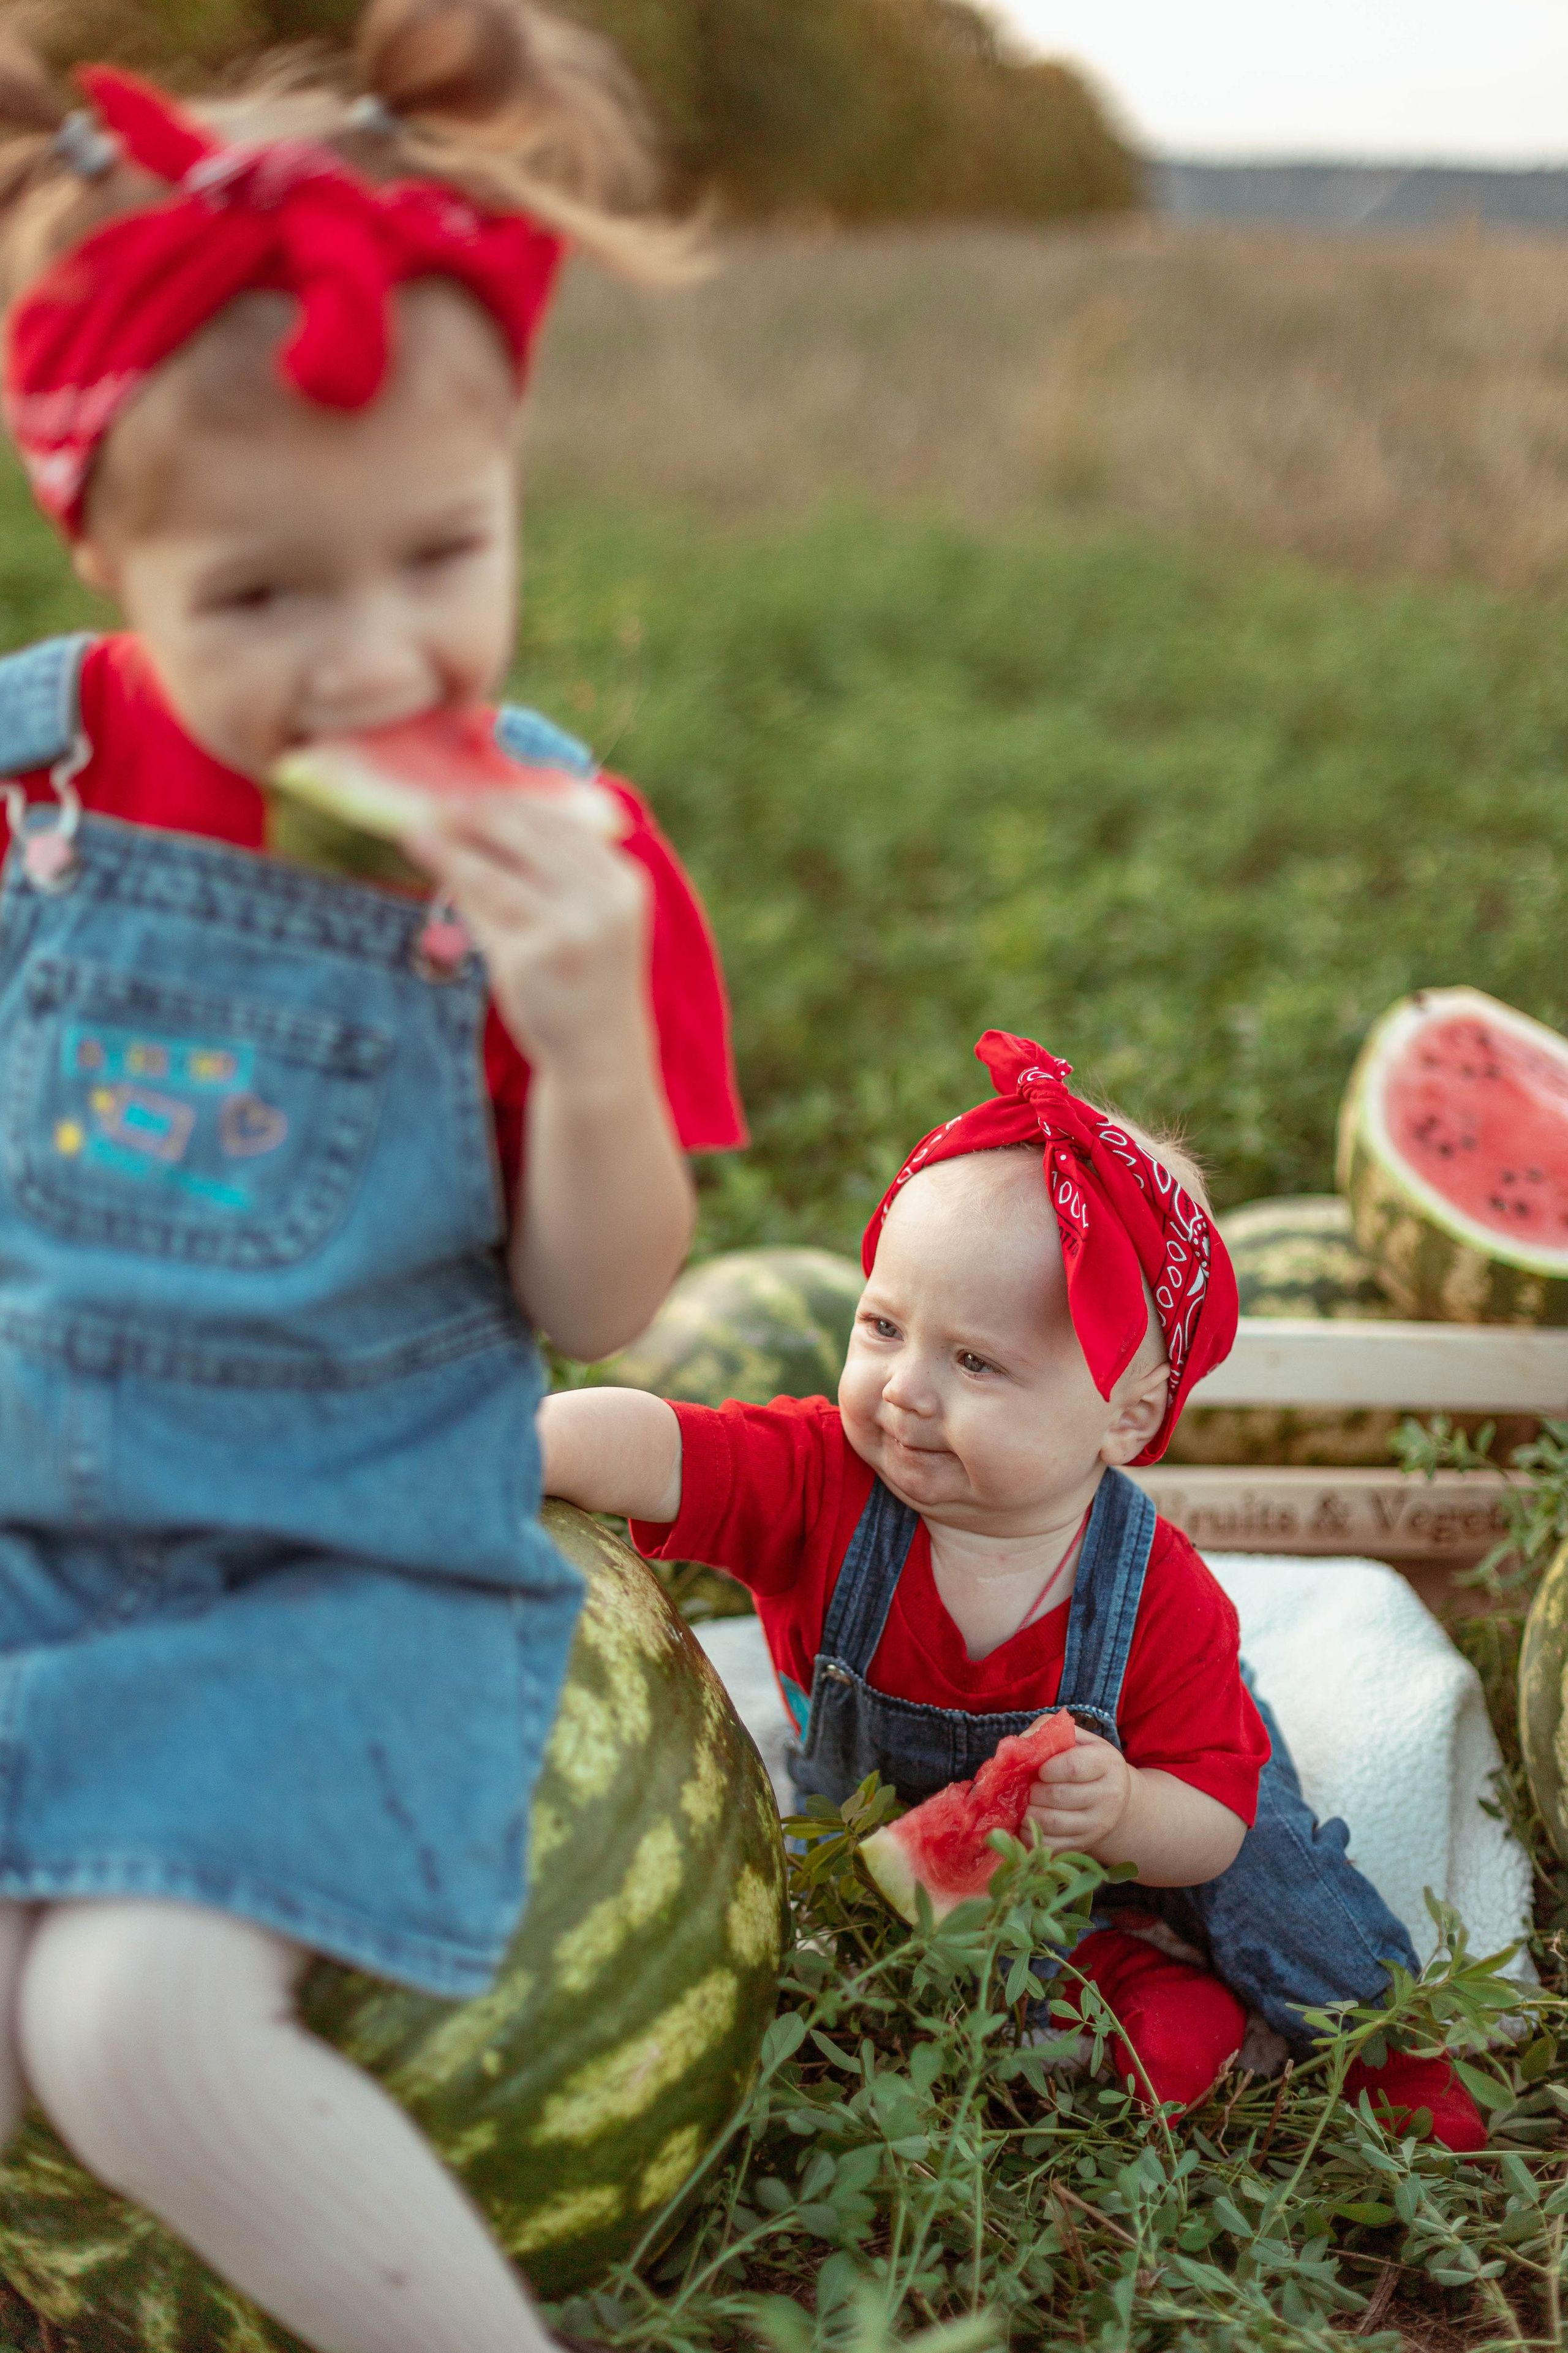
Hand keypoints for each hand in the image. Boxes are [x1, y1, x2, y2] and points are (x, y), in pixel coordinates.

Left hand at [404, 795, 647, 1074]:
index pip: (564, 826)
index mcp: (623, 882)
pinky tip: (435, 876)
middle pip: (529, 841)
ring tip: (416, 833)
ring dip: (451, 850)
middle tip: (442, 804)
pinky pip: (482, 915)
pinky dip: (455, 891)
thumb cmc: (588, 975)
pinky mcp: (531, 960)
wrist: (599, 1050)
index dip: (518, 804)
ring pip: (495, 876)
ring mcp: (568, 932)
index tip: (479, 793)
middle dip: (480, 818)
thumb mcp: (595, 916)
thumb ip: (565, 871)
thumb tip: (495, 817)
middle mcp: (601, 902)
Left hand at [1024, 1727, 1133, 1856]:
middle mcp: (1109, 1796)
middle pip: (1058, 1796)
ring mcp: (1098, 1825)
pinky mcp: (1084, 1844)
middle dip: (1033, 1791)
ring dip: (1028, 1813)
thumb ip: (1048, 1733)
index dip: (1047, 1767)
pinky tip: (1027, 1822)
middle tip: (1028, 1787)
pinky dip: (1030, 1834)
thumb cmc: (1086, 1761)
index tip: (1040, 1769)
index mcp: (1108, 1763)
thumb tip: (1020, 1744)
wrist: (1112, 1798)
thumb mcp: (1076, 1739)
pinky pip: (1050, 1845)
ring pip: (1051, 1823)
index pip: (1073, 1767)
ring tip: (1025, 1804)